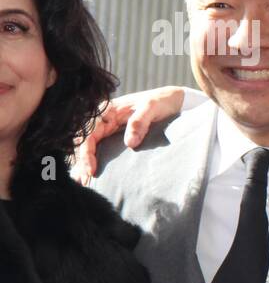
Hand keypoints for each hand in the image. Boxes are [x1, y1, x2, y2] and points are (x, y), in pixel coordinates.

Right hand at [72, 86, 186, 183]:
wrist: (173, 100)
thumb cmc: (161, 102)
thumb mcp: (151, 108)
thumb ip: (139, 122)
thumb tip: (129, 144)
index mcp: (108, 111)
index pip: (89, 134)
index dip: (87, 153)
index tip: (92, 170)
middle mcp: (104, 120)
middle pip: (86, 143)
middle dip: (82, 162)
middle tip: (84, 181)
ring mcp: (110, 127)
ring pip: (91, 147)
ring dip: (85, 163)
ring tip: (82, 182)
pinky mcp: (117, 134)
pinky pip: (101, 147)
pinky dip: (95, 159)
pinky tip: (91, 174)